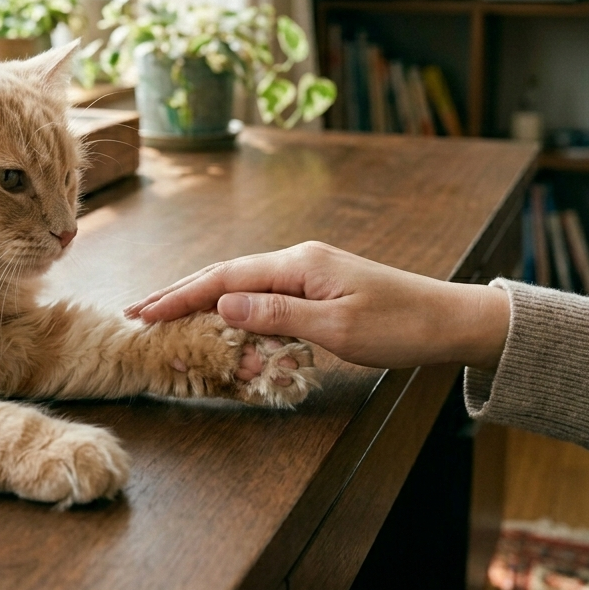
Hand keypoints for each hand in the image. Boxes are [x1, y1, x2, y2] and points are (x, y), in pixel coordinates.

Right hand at [125, 242, 509, 370]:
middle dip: (180, 294)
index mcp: (298, 264)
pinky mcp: (318, 287)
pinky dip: (234, 310)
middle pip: (225, 276)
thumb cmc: (400, 326)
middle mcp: (298, 260)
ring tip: (167, 317)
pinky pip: (264, 297)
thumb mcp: (336, 328)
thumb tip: (220, 306)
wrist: (449, 320)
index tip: (143, 313)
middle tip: (139, 312)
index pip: (225, 280)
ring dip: (203, 303)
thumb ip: (276, 316)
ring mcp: (308, 272)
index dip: (180, 296)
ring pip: (242, 286)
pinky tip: (220, 320)